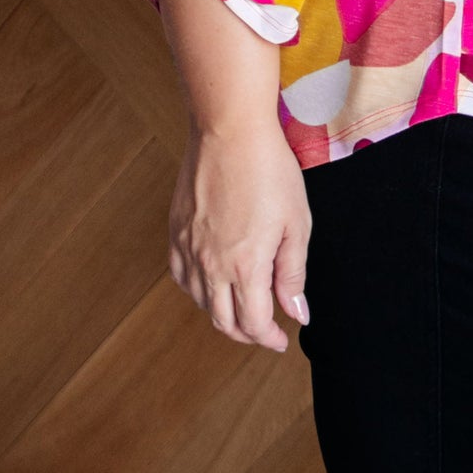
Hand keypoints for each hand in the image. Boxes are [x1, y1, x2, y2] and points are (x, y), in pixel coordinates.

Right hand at [168, 117, 311, 350]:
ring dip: (223, 314)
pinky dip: (198, 291)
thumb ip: (293, 275)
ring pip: (201, 302)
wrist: (229, 132)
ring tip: (243, 309)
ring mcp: (189, 249)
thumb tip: (296, 313)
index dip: (268, 339)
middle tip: (264, 333)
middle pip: (224, 321)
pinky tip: (212, 285)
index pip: (253, 323)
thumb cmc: (269, 171)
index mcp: (245, 265)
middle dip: (247, 335)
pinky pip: (181, 277)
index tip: (280, 340)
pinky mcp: (176, 232)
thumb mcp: (296, 225)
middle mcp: (211, 264)